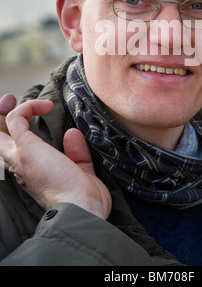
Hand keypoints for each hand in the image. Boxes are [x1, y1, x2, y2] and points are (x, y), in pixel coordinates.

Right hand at [0, 99, 111, 218]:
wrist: (80, 210)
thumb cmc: (84, 200)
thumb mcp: (82, 172)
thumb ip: (77, 153)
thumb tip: (71, 134)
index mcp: (33, 173)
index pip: (15, 152)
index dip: (19, 133)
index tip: (37, 119)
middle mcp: (20, 165)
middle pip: (0, 139)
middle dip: (3, 117)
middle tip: (10, 104)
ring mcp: (20, 156)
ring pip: (2, 127)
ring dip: (9, 108)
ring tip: (19, 99)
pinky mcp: (26, 148)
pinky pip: (16, 118)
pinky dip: (28, 107)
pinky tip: (47, 106)